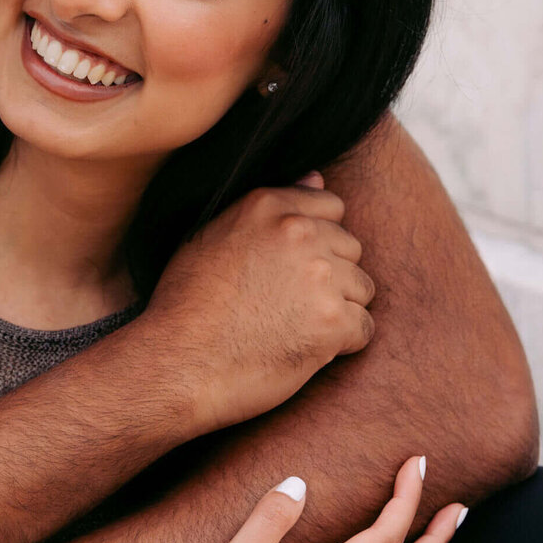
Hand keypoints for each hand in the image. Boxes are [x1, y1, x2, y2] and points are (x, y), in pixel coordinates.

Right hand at [136, 179, 374, 434]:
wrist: (178, 365)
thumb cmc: (185, 306)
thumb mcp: (209, 237)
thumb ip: (267, 209)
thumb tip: (318, 177)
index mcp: (267, 206)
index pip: (331, 208)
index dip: (316, 242)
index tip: (290, 270)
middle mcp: (299, 232)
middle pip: (350, 248)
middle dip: (330, 276)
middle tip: (287, 306)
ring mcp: (319, 276)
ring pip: (361, 288)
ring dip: (338, 309)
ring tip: (293, 329)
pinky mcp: (333, 322)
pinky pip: (363, 328)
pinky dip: (342, 344)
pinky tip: (304, 349)